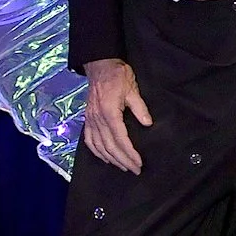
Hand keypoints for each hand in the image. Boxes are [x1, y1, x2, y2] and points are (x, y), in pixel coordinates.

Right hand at [82, 57, 151, 172]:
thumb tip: (147, 123)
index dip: (130, 154)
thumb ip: (139, 108)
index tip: (139, 163)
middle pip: (110, 146)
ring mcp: (90, 120)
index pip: (120, 139)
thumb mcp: (132, 89)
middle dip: (123, 161)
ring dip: (111, 159)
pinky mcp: (88, 119)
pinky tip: (104, 157)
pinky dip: (96, 151)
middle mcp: (98, 119)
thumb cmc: (118, 76)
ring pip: (99, 146)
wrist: (99, 66)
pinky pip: (89, 139)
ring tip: (123, 167)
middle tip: (135, 170)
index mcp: (109, 113)